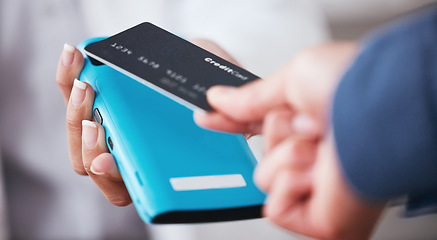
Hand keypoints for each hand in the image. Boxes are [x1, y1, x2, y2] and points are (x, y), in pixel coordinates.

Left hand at [56, 39, 238, 205]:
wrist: (191, 54)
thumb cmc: (205, 82)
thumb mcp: (221, 100)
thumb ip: (234, 118)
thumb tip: (246, 133)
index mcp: (156, 162)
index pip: (128, 185)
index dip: (114, 179)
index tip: (108, 161)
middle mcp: (127, 148)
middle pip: (94, 165)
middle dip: (90, 147)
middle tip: (95, 124)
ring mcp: (108, 123)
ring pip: (78, 136)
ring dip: (75, 113)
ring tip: (87, 86)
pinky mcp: (94, 97)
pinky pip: (71, 94)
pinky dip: (67, 76)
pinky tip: (76, 56)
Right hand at [195, 42, 384, 238]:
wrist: (376, 114)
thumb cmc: (351, 89)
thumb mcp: (291, 79)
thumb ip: (252, 96)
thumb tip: (220, 99)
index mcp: (316, 126)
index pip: (262, 130)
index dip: (234, 123)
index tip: (209, 116)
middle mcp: (320, 159)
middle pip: (263, 155)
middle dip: (278, 134)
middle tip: (309, 122)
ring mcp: (320, 190)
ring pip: (265, 178)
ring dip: (288, 156)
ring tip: (320, 145)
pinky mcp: (322, 220)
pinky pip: (275, 207)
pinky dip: (290, 182)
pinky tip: (318, 172)